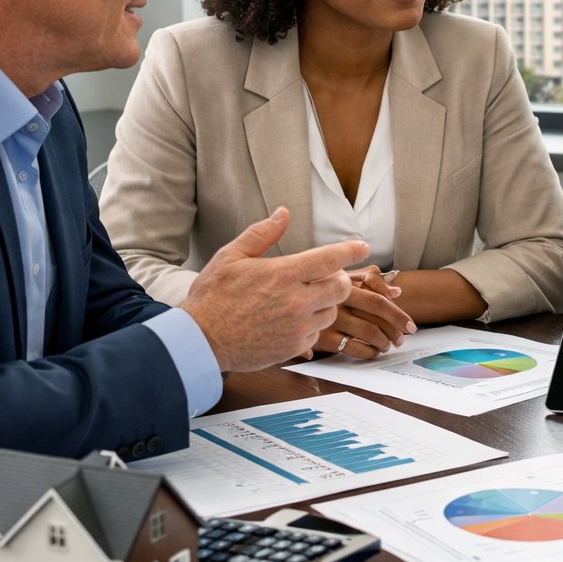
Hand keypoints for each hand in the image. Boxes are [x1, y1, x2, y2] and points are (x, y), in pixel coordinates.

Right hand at [182, 207, 365, 371]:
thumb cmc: (212, 297)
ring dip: (326, 303)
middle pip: (341, 287)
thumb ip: (262, 234)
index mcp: (283, 273)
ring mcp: (297, 326)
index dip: (352, 250)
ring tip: (304, 299)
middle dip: (339, 279)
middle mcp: (296, 300)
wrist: (199, 341)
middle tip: (325, 276)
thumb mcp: (231, 257)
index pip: (331, 258)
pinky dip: (312, 325)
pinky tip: (292, 320)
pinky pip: (317, 333)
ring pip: (332, 311)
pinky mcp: (294, 347)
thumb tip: (283, 213)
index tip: (363, 247)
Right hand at [310, 267, 414, 359]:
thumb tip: (396, 291)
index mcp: (345, 283)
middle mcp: (337, 301)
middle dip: (394, 332)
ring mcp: (328, 320)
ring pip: (368, 334)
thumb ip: (371, 279)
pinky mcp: (320, 339)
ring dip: (383, 343)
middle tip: (401, 338)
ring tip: (387, 345)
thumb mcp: (343, 273)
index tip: (410, 325)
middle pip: (376, 319)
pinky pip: (352, 349)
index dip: (398, 314)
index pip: (378, 300)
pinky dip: (368, 352)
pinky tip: (371, 352)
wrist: (283, 299)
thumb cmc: (319, 284)